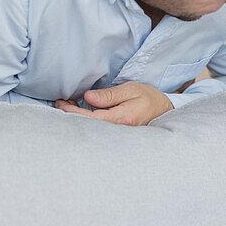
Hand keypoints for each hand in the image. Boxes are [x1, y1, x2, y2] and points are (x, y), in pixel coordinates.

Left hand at [55, 82, 173, 125]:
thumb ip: (109, 95)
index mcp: (121, 118)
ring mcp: (117, 136)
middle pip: (87, 126)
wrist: (165, 111)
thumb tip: (88, 98)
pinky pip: (97, 130)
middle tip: (60, 103)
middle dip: (70, 115)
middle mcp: (118, 130)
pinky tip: (82, 114)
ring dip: (78, 118)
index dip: (72, 111)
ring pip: (91, 129)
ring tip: (68, 106)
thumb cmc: (149, 98)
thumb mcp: (131, 90)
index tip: (61, 103)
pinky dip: (86, 122)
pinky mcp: (117, 136)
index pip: (89, 118)